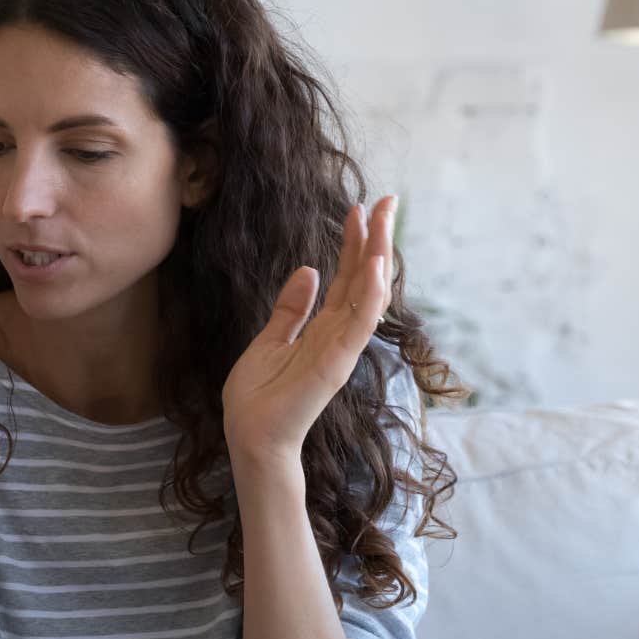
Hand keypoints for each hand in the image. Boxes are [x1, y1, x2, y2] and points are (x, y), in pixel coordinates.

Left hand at [222, 197, 395, 466]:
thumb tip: (308, 271)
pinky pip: (359, 323)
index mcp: (322, 327)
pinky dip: (369, 294)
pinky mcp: (337, 363)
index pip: (345, 277)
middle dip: (376, 239)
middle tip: (388, 201)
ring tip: (384, 221)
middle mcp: (338, 334)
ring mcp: (341, 348)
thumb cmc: (258, 397)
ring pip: (369, 294)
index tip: (360, 209)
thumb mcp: (269, 341)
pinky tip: (375, 265)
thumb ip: (290, 309)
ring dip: (378, 257)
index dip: (354, 243)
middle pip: (363, 278)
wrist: (251, 437)